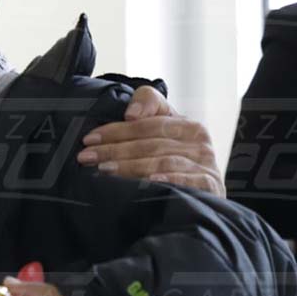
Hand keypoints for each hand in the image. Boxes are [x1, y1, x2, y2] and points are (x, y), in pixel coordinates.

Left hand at [77, 85, 223, 194]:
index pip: (148, 124)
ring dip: (131, 166)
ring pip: (162, 162)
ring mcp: (206, 165)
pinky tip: (150, 180)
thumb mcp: (162, 128)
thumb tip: (131, 114)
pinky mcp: (209, 185)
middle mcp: (199, 143)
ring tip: (105, 169)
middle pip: (151, 144)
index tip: (89, 139)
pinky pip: (187, 180)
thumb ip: (148, 105)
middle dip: (115, 150)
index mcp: (188, 125)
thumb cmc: (175, 156)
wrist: (202, 189)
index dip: (117, 130)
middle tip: (87, 156)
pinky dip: (169, 179)